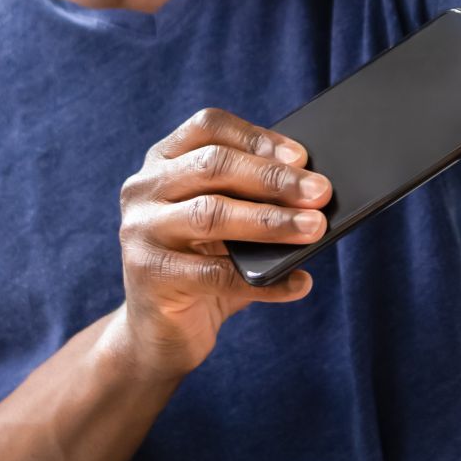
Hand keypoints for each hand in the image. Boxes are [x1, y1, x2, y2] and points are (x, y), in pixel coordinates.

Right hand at [112, 106, 331, 378]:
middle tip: (321, 192)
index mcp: (164, 160)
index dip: (256, 138)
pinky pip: (214, 274)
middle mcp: (144, 188)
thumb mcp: (228, 224)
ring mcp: (140, 231)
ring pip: (211, 214)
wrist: (160, 333)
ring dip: (271, 221)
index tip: (301, 157)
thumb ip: (257, 201)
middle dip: (273, 178)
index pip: (208, 127)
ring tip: (314, 229)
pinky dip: (263, 281)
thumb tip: (315, 193)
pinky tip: (297, 283)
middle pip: (213, 166)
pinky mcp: (148, 276)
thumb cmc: (204, 265)